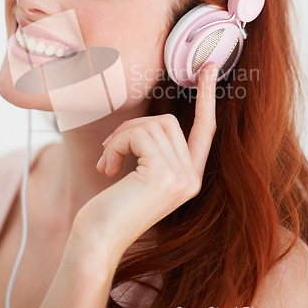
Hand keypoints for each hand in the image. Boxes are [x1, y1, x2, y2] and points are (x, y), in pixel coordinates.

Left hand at [71, 63, 217, 260]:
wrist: (98, 239)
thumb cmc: (113, 205)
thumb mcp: (140, 172)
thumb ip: (153, 148)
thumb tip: (146, 123)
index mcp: (189, 176)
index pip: (206, 129)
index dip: (208, 97)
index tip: (210, 68)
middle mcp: (192, 177)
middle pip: (168, 122)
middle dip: (132, 128)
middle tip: (109, 149)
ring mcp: (181, 177)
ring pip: (151, 125)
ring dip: (121, 137)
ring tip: (106, 160)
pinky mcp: (164, 175)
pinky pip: (139, 135)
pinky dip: (117, 144)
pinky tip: (107, 167)